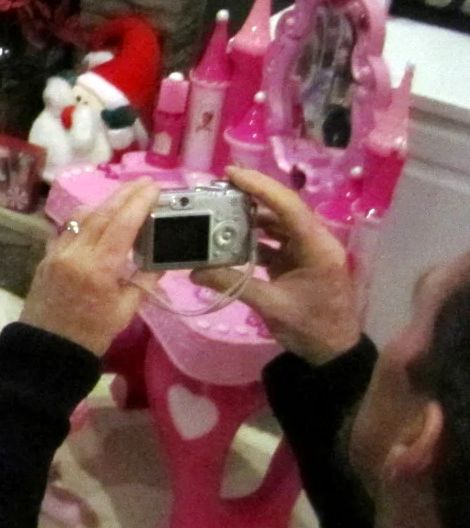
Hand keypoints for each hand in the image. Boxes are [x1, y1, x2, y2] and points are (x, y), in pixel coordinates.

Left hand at [21, 179, 159, 356]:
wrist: (47, 347)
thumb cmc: (91, 334)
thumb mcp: (126, 310)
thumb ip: (144, 280)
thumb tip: (160, 258)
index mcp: (98, 268)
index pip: (122, 224)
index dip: (139, 202)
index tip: (154, 187)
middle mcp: (75, 253)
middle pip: (102, 214)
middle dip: (124, 195)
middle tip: (145, 183)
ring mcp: (57, 252)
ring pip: (82, 218)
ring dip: (105, 203)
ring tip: (126, 197)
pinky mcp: (47, 256)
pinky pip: (68, 229)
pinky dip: (86, 218)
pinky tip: (98, 217)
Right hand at [193, 167, 360, 364]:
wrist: (333, 353)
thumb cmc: (310, 328)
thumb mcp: (271, 306)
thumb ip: (233, 283)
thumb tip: (194, 270)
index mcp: (318, 247)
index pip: (288, 206)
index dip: (260, 187)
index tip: (231, 174)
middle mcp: (316, 241)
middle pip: (283, 208)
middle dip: (251, 196)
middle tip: (218, 187)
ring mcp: (308, 251)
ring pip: (278, 223)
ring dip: (250, 216)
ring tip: (219, 208)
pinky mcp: (299, 261)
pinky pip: (275, 240)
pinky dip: (253, 237)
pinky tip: (230, 236)